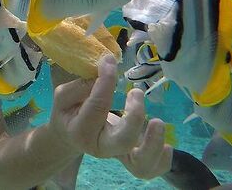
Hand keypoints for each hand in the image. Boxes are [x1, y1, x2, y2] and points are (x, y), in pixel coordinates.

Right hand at [48, 54, 172, 178]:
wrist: (69, 136)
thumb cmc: (68, 112)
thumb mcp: (63, 96)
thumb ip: (81, 85)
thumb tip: (105, 69)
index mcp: (80, 132)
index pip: (97, 106)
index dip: (106, 82)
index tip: (109, 62)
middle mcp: (101, 147)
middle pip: (123, 141)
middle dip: (135, 117)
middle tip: (135, 92)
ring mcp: (118, 155)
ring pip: (140, 163)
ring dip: (153, 143)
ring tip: (157, 122)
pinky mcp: (131, 157)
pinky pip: (152, 169)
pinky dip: (162, 160)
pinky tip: (168, 145)